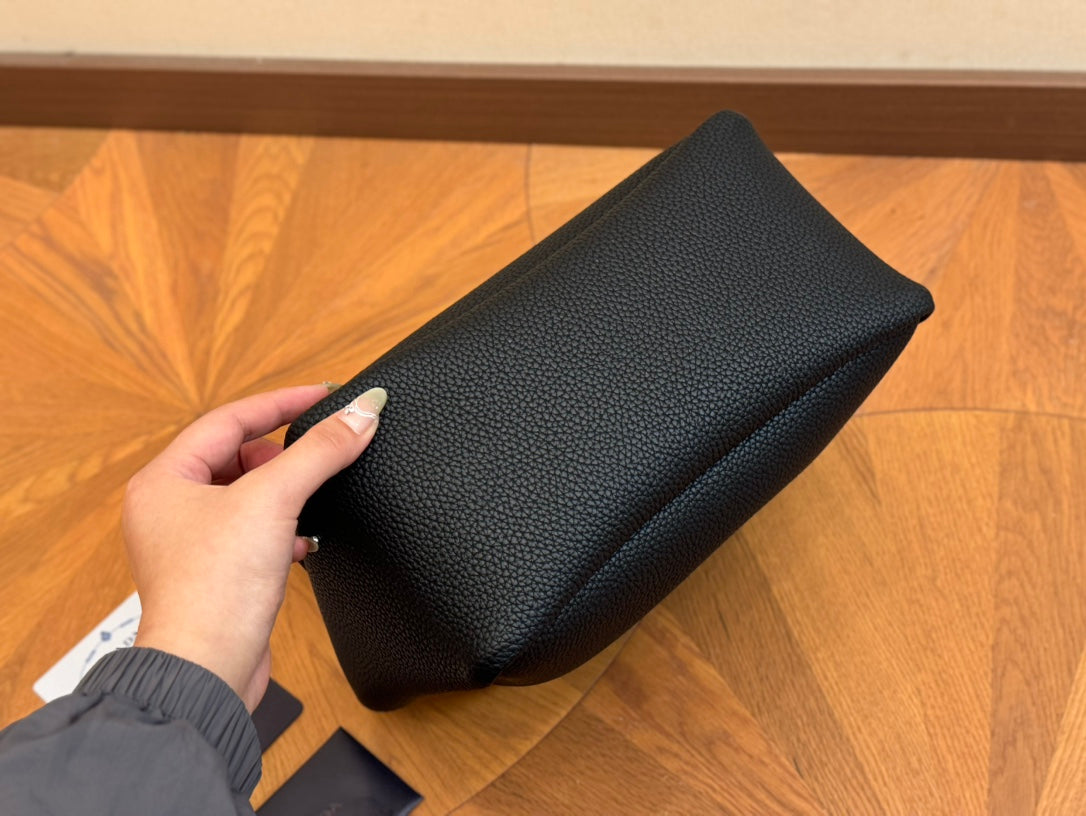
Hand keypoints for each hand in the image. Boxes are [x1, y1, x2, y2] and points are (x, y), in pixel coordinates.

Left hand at [124, 384, 386, 710]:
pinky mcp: (216, 574)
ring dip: (285, 492)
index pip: (230, 420)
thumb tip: (362, 412)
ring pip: (248, 495)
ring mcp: (191, 544)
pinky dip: (283, 527)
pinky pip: (255, 532)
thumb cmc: (214, 590)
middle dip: (284, 452)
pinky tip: (304, 541)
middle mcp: (169, 509)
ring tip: (312, 493)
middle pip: (238, 455)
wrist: (209, 669)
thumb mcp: (274, 501)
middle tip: (322, 446)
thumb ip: (321, 451)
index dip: (282, 402)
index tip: (325, 394)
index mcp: (163, 480)